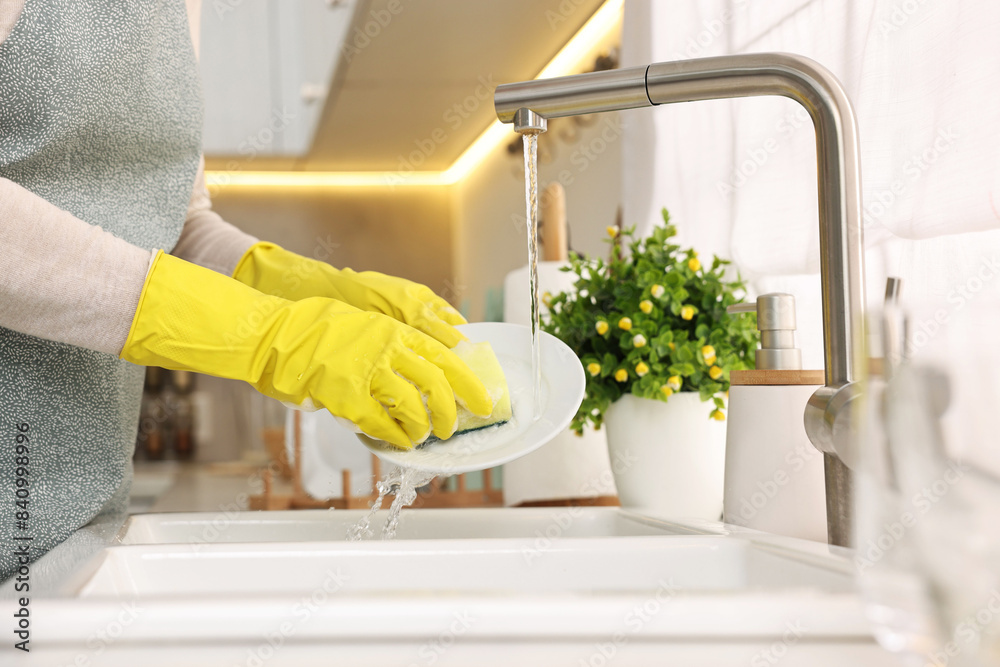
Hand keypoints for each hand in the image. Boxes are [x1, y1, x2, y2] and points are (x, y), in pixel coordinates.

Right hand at [121, 252, 492, 448]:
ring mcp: (366, 371)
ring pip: (413, 405)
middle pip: (438, 383)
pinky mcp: (345, 394)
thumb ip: (393, 343)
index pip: (445, 356)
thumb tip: (422, 366)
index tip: (484, 398)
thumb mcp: (364, 324)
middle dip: (452, 410)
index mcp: (394, 330)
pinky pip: (381, 423)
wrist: (274, 332)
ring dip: (425, 427)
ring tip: (425, 437)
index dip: (469, 381)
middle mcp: (386, 348)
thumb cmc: (316, 328)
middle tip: (455, 427)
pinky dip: (395, 436)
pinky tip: (399, 443)